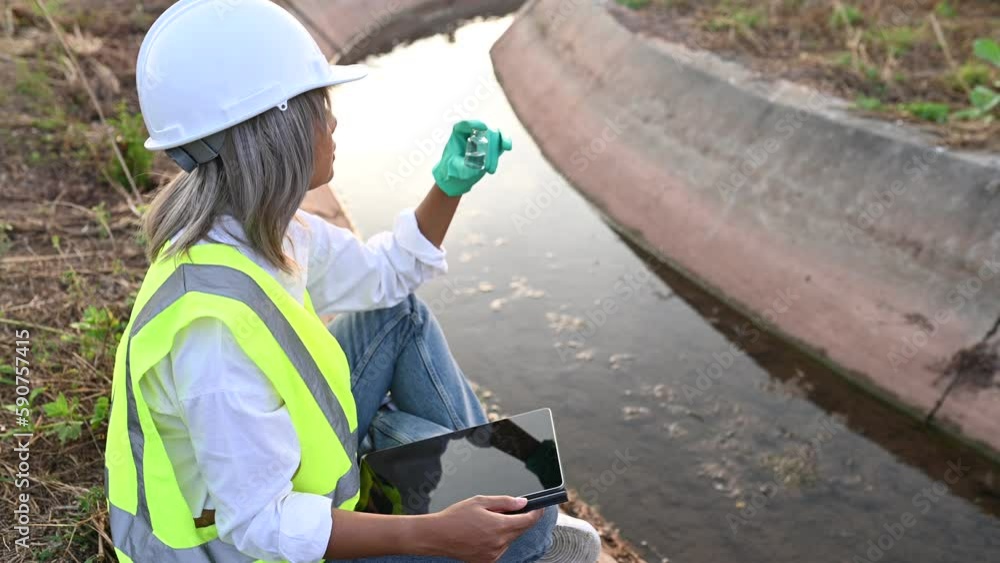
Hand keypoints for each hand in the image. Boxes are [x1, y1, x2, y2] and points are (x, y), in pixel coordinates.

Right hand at [427, 495, 541, 561]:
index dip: (536, 513)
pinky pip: (500, 548)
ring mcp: (493, 554)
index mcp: (499, 527)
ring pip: (509, 539)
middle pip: (520, 530)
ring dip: (506, 530)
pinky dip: (497, 540)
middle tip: (506, 510)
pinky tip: (483, 533)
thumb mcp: (480, 501)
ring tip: (487, 522)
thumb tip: (522, 502)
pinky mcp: (487, 561)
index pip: (527, 521)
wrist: (437, 536)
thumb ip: (505, 502)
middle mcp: (499, 543)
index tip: (539, 508)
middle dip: (518, 519)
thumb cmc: (455, 517)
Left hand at [432, 119, 512, 196]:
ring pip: (495, 135)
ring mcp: (483, 135)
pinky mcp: (492, 143)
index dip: (475, 124)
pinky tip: (507, 147)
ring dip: (495, 151)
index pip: (466, 124)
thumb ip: (463, 168)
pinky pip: (501, 138)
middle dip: (489, 148)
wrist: (457, 175)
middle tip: (486, 168)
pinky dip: (505, 141)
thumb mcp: (454, 168)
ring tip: (491, 170)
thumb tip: (478, 169)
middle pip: (485, 130)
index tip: (484, 127)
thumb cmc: (451, 168)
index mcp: (459, 131)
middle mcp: (472, 130)